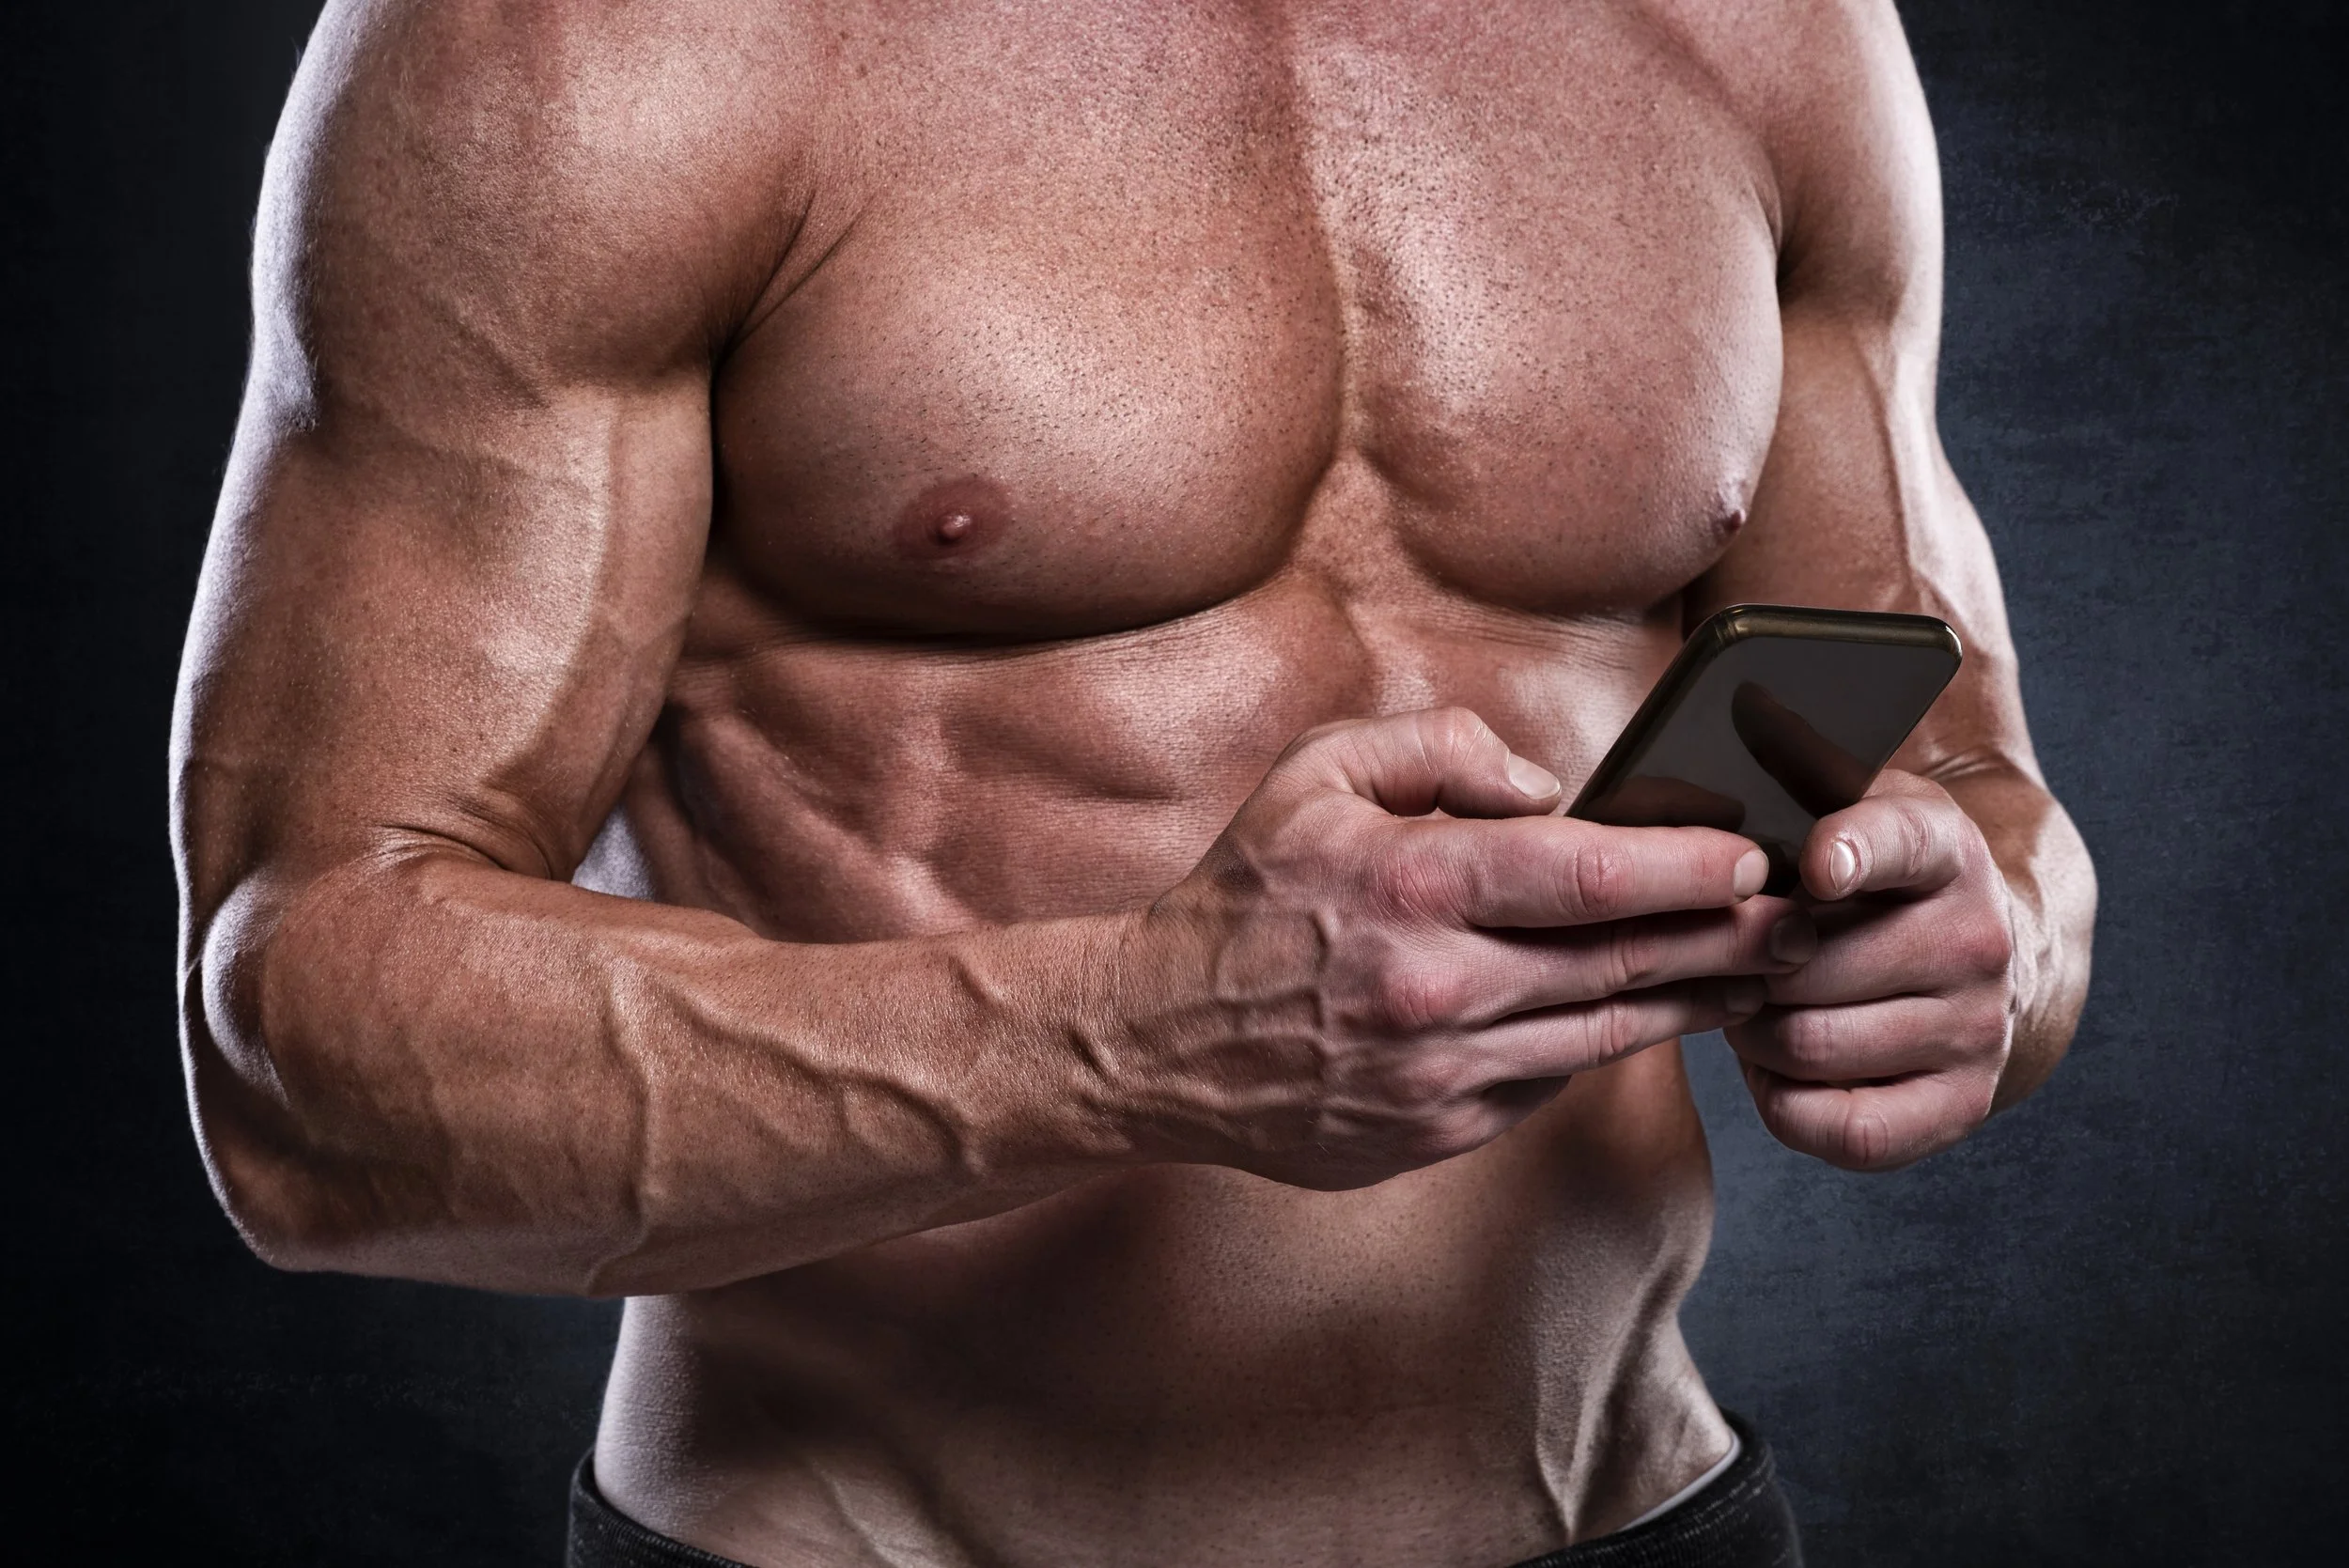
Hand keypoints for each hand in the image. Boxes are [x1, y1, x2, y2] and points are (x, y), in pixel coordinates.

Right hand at [1119, 708, 1799, 1190]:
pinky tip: (1645, 1010)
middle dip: (1728, 937)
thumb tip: (1544, 786)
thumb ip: (1434, 748)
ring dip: (1696, 1000)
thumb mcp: (1313, 777)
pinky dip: (1604, 1040)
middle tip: (1804, 915)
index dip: (1687, 866)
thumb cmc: (1242, 899)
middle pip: (1623, 962)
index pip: (1585, 876)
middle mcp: (1438, 989)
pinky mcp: (1440, 1131)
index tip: (1756, 855)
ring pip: (1606, 1032)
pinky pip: (1551, 1078)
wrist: (1155, 1042)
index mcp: (1411, 888)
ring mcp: (1443, 1074)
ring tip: (1764, 969)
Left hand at [1727, 770, 2017, 1170]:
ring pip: (1812, 1045)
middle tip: (1716, 957)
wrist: (1974, 951)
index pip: (1900, 841)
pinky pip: (1842, 1128)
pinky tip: (1776, 1067)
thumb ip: (1789, 768)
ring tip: (1746, 1003)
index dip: (1855, 851)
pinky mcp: (1960, 1106)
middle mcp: (1977, 937)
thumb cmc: (1865, 872)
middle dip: (1741, 965)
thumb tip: (1723, 722)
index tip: (1817, 865)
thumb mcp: (1843, 801)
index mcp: (1942, 846)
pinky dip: (1786, 1102)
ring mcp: (1978, 1028)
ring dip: (1753, 1031)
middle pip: (1810, 966)